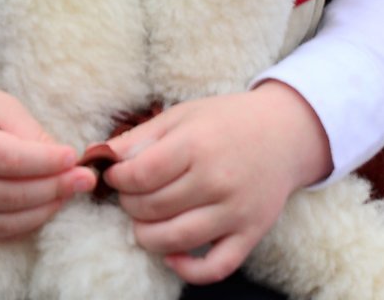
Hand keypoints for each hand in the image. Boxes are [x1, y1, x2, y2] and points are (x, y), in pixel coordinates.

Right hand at [0, 75, 94, 240]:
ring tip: (71, 191)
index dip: (45, 162)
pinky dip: (27, 222)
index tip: (74, 157)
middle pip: (11, 194)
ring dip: (45, 208)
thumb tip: (64, 160)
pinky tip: (49, 205)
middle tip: (86, 178)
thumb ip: (30, 133)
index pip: (9, 160)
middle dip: (54, 188)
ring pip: (6, 219)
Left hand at [103, 82, 331, 285]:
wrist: (287, 133)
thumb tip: (96, 155)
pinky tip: (172, 253)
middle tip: (133, 194)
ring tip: (146, 220)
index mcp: (198, 144)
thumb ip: (140, 137)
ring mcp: (236, 210)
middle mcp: (218, 179)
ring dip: (146, 235)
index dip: (118, 179)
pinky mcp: (250, 233)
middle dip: (129, 204)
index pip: (140, 175)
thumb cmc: (228, 121)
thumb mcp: (184, 115)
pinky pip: (214, 268)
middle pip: (151, 208)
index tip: (118, 175)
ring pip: (174, 240)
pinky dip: (187, 269)